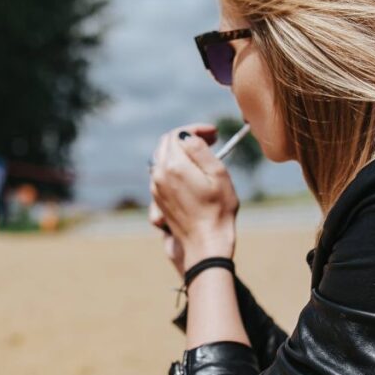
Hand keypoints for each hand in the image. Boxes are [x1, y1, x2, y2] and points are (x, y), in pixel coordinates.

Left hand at [149, 123, 238, 269]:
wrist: (206, 245)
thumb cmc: (218, 211)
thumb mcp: (218, 175)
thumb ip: (200, 149)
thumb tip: (187, 136)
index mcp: (174, 166)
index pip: (178, 134)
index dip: (196, 129)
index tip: (214, 133)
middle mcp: (159, 174)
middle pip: (167, 143)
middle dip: (187, 138)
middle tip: (211, 141)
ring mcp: (155, 188)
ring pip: (163, 157)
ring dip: (181, 152)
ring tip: (203, 156)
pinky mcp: (157, 199)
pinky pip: (162, 173)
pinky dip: (175, 166)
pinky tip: (192, 173)